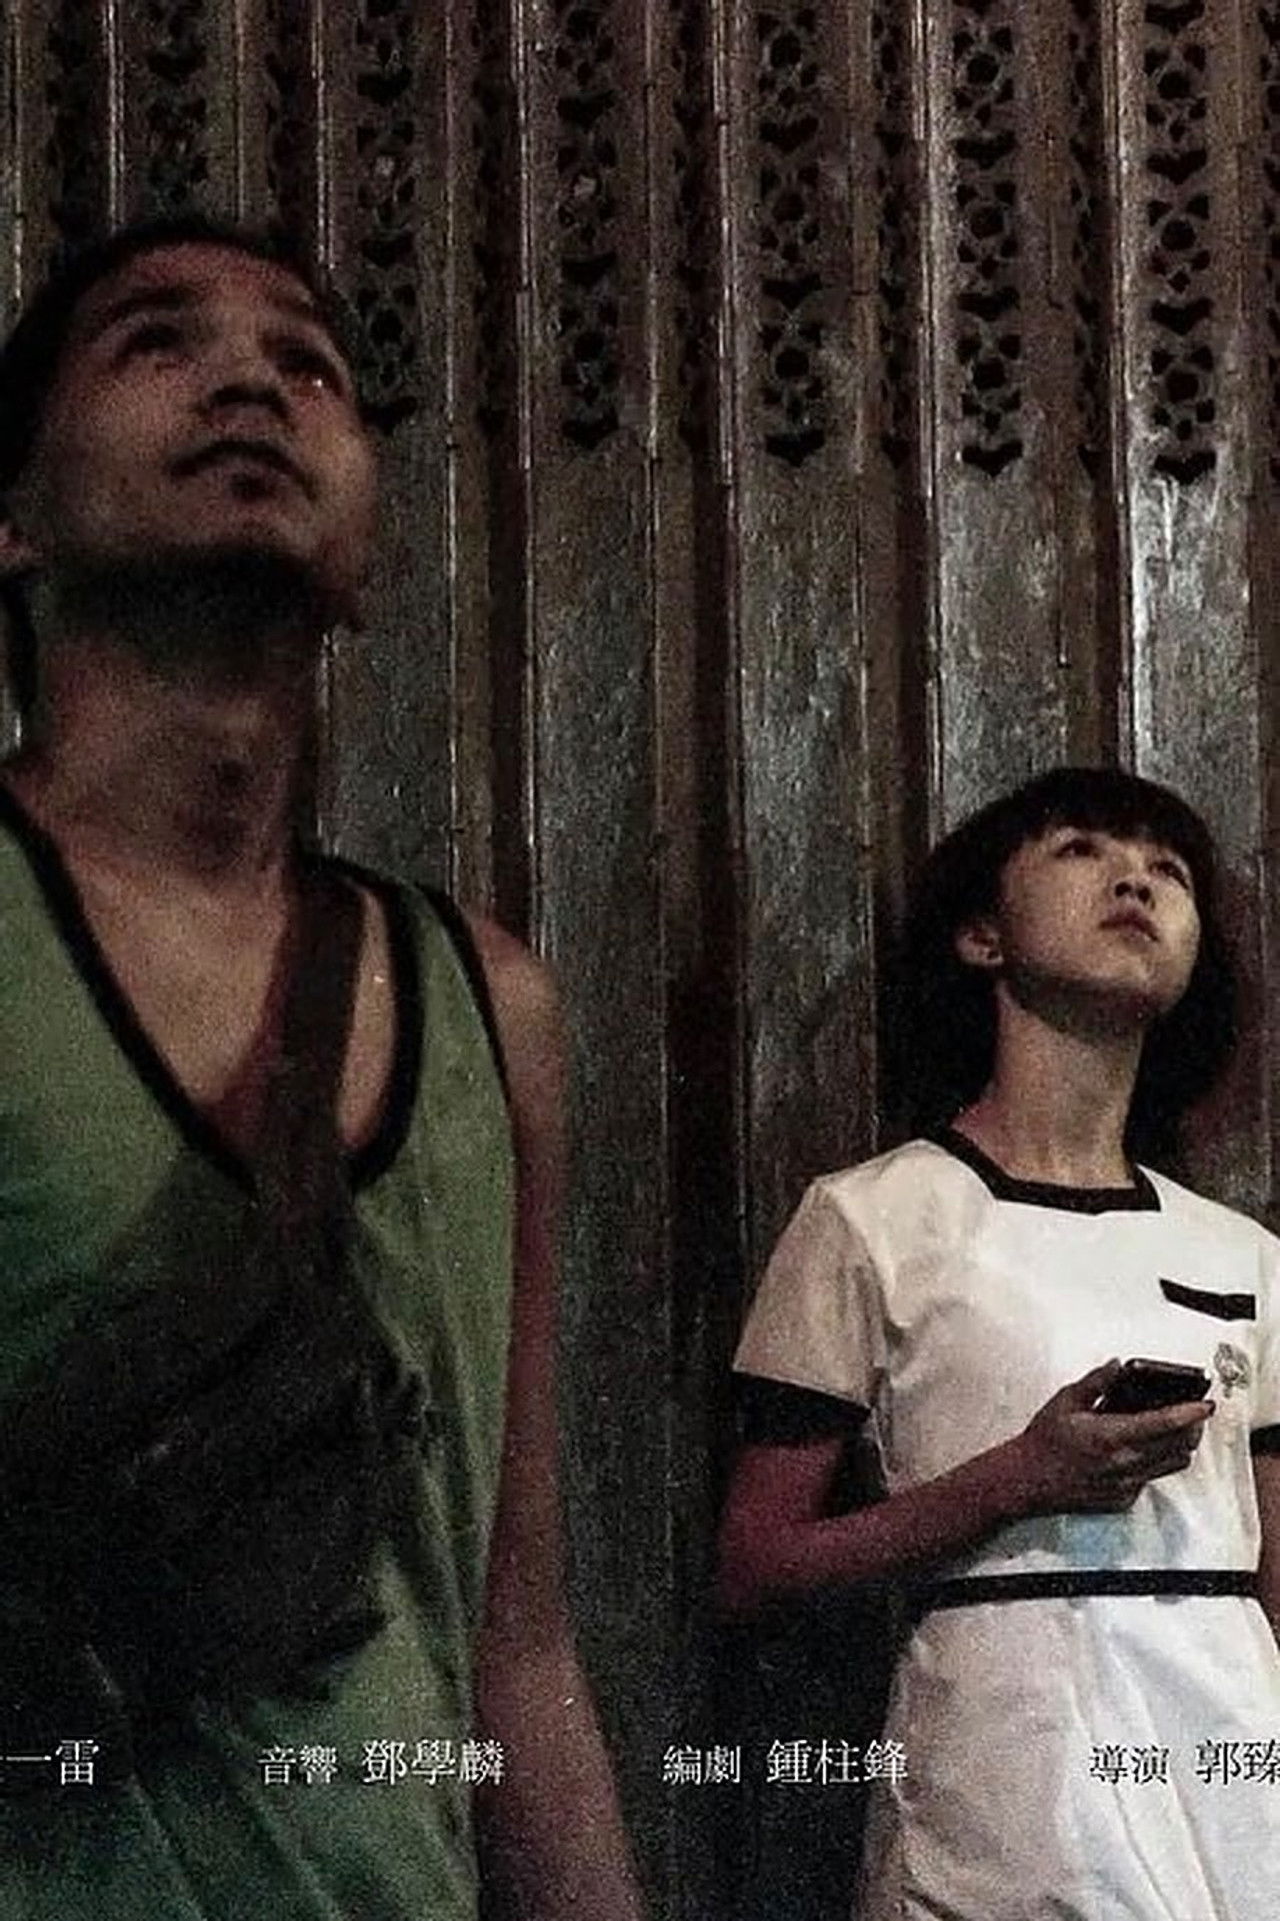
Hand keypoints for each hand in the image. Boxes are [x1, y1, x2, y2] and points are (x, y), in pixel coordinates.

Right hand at [1006, 1360, 1211, 1517]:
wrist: (1027, 1480)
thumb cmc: (1044, 1442)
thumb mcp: (1066, 1401)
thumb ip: (1097, 1382)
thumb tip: (1118, 1365)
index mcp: (1112, 1436)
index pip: (1165, 1424)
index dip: (1190, 1413)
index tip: (1204, 1404)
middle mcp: (1125, 1464)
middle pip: (1178, 1446)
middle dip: (1192, 1428)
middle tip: (1193, 1413)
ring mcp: (1126, 1485)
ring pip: (1171, 1465)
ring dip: (1179, 1446)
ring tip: (1174, 1429)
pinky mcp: (1124, 1499)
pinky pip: (1151, 1478)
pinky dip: (1154, 1461)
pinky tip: (1140, 1450)